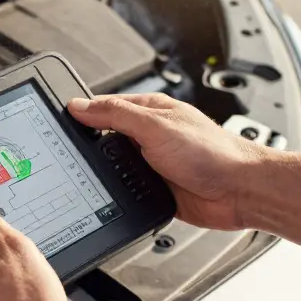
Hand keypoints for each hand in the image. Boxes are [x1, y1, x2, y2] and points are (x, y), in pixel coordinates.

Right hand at [67, 93, 265, 230]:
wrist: (240, 191)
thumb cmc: (213, 153)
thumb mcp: (156, 126)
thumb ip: (116, 115)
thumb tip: (80, 106)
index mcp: (149, 111)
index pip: (104, 107)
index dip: (82, 115)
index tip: (59, 124)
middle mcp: (149, 135)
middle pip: (104, 139)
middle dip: (90, 147)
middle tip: (70, 155)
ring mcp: (151, 163)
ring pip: (112, 167)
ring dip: (105, 172)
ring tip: (92, 175)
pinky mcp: (154, 189)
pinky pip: (125, 190)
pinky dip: (117, 192)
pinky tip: (111, 193)